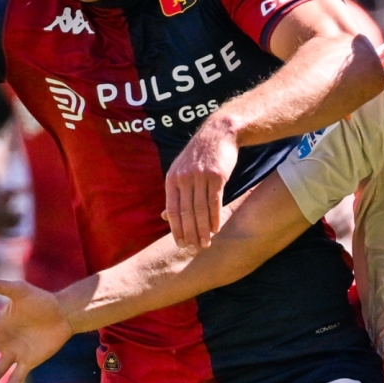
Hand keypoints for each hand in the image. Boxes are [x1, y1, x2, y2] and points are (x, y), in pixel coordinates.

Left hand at [162, 116, 238, 247]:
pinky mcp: (217, 176)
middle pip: (186, 213)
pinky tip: (216, 229)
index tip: (180, 244)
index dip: (176, 229)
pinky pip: (215, 202)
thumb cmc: (199, 156)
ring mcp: (200, 176)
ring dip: (203, 230)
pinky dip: (215, 218)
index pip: (172, 210)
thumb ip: (174, 193)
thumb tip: (166, 217)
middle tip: (194, 249)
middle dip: (190, 233)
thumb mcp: (180, 171)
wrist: (218, 134)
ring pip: (200, 210)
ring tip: (206, 243)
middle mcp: (184, 178)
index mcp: (172, 179)